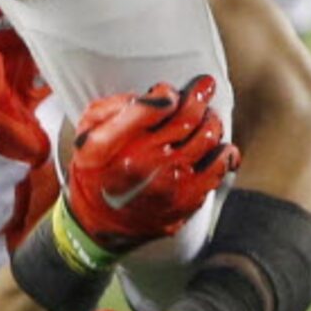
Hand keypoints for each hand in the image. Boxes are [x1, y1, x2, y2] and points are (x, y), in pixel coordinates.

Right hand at [62, 74, 232, 253]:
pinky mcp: (186, 200)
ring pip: (208, 138)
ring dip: (212, 120)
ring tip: (208, 116)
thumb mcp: (86, 133)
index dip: (168, 91)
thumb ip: (113, 107)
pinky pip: (218, 169)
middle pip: (189, 117)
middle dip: (200, 96)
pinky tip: (219, 146)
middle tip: (204, 87)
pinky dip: (224, 153)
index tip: (169, 90)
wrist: (97, 222)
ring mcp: (171, 183)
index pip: (156, 104)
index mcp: (119, 142)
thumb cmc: (93, 170)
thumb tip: (154, 96)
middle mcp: (147, 161)